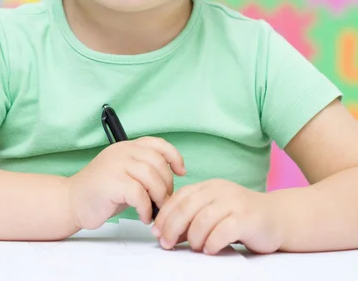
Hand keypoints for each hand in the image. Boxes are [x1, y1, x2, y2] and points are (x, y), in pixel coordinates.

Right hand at [67, 137, 185, 229]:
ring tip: (155, 210)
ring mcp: (117, 165)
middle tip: (164, 201)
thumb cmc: (102, 192)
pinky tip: (143, 216)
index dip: (174, 156)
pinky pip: (140, 194)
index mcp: (127, 147)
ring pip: (152, 177)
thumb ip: (144, 170)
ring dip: (159, 197)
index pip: (157, 143)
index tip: (181, 171)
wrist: (72, 201)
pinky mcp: (113, 182)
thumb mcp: (125, 174)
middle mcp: (122, 151)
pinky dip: (146, 208)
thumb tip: (171, 180)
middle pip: (158, 163)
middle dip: (167, 184)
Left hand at [151, 179, 284, 254]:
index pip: (179, 197)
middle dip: (172, 227)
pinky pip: (222, 231)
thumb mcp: (215, 210)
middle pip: (187, 207)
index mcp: (209, 187)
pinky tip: (211, 249)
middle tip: (167, 243)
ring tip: (195, 247)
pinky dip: (212, 242)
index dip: (165, 214)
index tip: (156, 231)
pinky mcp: (247, 218)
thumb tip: (166, 232)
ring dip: (193, 238)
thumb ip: (193, 216)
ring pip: (202, 219)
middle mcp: (220, 190)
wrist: (278, 217)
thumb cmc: (242, 217)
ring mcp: (234, 203)